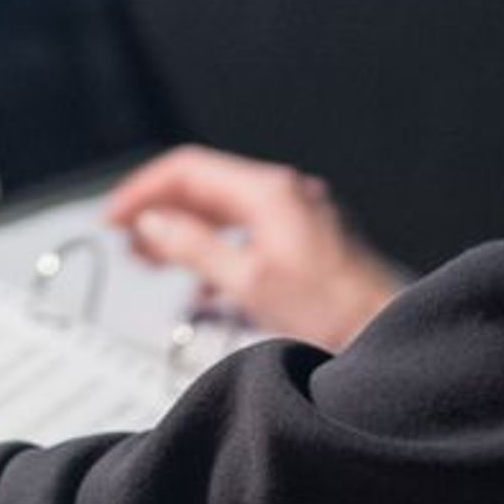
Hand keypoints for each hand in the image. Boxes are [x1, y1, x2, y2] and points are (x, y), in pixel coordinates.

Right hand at [98, 147, 406, 349]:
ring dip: (186, 233)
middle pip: (205, 189)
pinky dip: (218, 251)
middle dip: (161, 213)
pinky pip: (249, 236)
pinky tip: (203, 287)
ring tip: (153, 261)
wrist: (388, 333)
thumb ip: (194, 248)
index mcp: (269, 191)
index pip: (188, 169)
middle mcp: (285, 194)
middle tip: (128, 242)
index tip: (115, 217)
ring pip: (226, 213)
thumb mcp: (247, 282)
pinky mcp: (307, 244)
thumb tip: (152, 225)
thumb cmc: (332, 312)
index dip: (143, 191)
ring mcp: (298, 217)